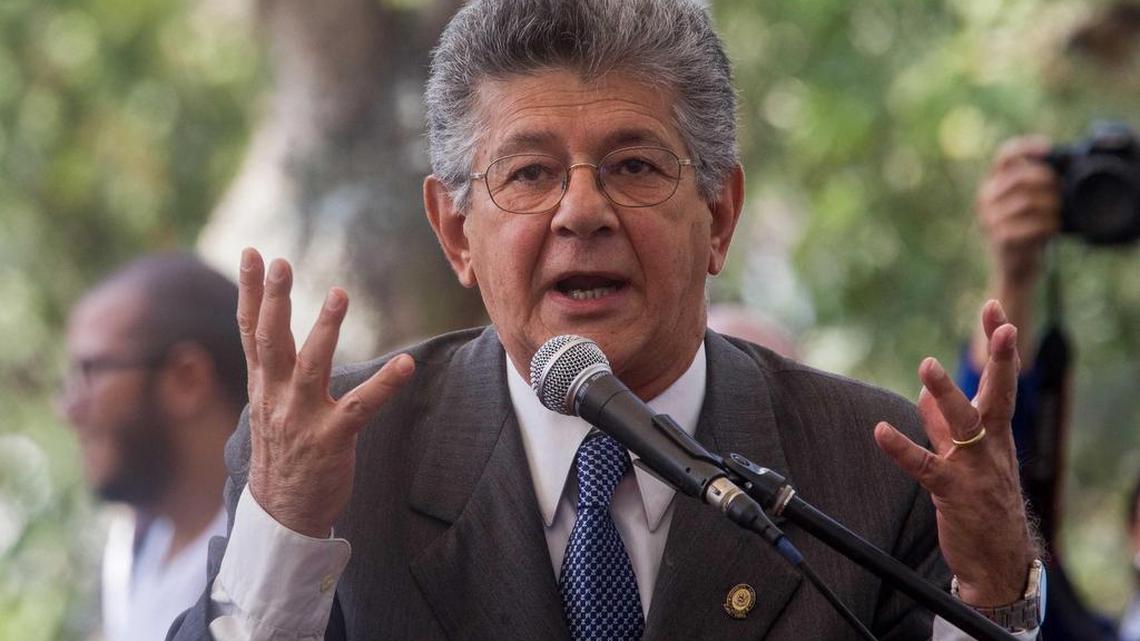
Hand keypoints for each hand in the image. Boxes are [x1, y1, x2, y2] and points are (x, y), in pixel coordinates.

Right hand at [237, 248, 415, 536]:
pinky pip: (362, 406)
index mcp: (263, 386)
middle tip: (279, 262)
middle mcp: (277, 397)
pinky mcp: (332, 439)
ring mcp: (303, 418)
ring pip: (312, 366)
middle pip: (272, 340)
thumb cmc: (283, 452)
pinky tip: (407, 365)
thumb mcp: (267, 407)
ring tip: (338, 293)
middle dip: (273, 300)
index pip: (251, 330)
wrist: (283, 513)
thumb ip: (272, 369)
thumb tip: (269, 333)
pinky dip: (385, 384)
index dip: (249, 291)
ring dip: (325, 329)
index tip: (251, 252)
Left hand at [875, 300, 1035, 606]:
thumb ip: (942, 426)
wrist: (997, 560)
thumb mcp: (965, 458)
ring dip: (947, 394)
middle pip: (999, 394)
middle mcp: (990, 446)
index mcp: (995, 434)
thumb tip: (923, 396)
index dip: (999, 346)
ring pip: (965, 424)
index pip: (1001, 381)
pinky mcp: (952, 493)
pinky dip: (902, 448)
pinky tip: (880, 431)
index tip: (995, 309)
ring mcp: (974, 468)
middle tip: (1001, 325)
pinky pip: (925, 466)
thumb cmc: (982, 502)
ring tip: (927, 366)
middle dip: (1001, 359)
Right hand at [975, 136, 1060, 288]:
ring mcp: (990, 219)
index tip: (1048, 147)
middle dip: (1048, 181)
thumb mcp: (1031, 204)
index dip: (1026, 146)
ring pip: (1029, 200)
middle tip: (1062, 192)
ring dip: (1052, 206)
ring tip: (1059, 214)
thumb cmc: (1030, 233)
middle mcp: (985, 199)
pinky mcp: (1000, 237)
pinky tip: (1054, 229)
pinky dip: (1049, 225)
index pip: (1004, 155)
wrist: (1016, 271)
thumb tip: (1065, 162)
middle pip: (1021, 176)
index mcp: (992, 185)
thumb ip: (1037, 184)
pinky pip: (1033, 224)